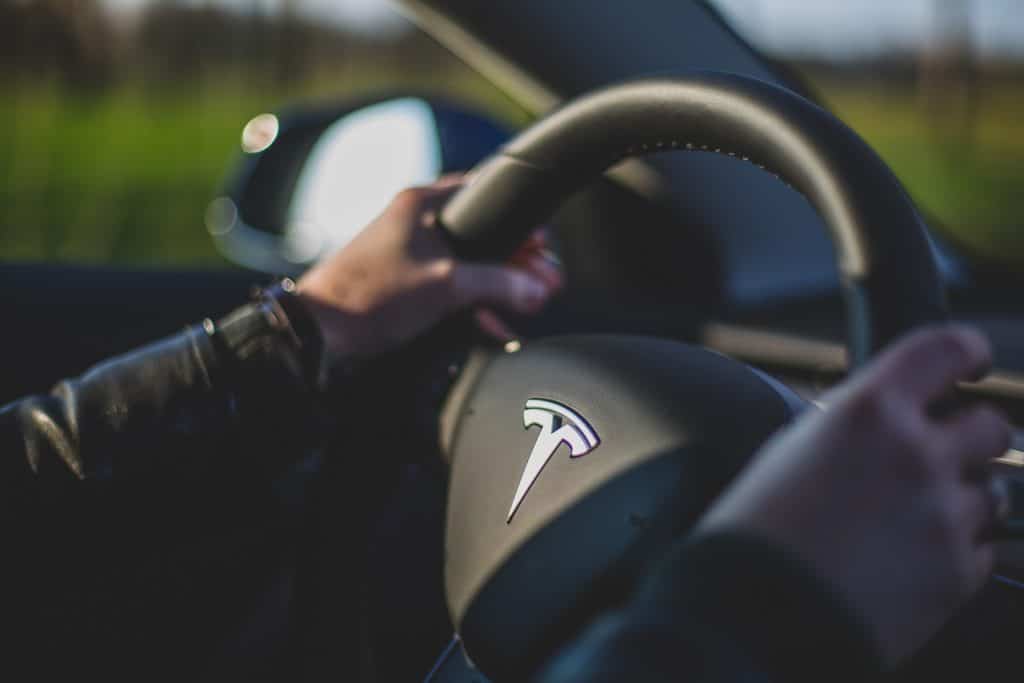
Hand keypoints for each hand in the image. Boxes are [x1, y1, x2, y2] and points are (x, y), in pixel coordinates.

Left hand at [296, 176, 563, 359]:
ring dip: (498, 287)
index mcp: (422, 204)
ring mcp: (408, 255)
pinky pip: (450, 289)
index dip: (519, 221)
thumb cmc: (372, 296)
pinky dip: (473, 304)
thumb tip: (537, 288)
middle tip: (546, 283)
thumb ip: (497, 283)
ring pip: (468, 265)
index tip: (542, 246)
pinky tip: (496, 326)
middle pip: (482, 235)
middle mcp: (415, 223)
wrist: (319, 333)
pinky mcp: (403, 286)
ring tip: (530, 306)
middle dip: (517, 262)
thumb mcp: (446, 285)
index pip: (484, 195)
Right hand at [697, 326, 1010, 665]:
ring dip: (963, 495)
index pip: (947, 350)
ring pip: (993, 490)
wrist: (757, 613)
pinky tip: (909, 557)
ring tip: (913, 517)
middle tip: (936, 454)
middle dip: (968, 436)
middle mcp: (917, 454)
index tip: (970, 363)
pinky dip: (957, 547)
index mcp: (869, 411)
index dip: (967, 352)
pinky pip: (984, 547)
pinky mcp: (958, 574)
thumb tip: (884, 417)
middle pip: (990, 425)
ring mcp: (944, 516)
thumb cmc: (756, 530)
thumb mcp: (792, 449)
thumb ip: (851, 424)